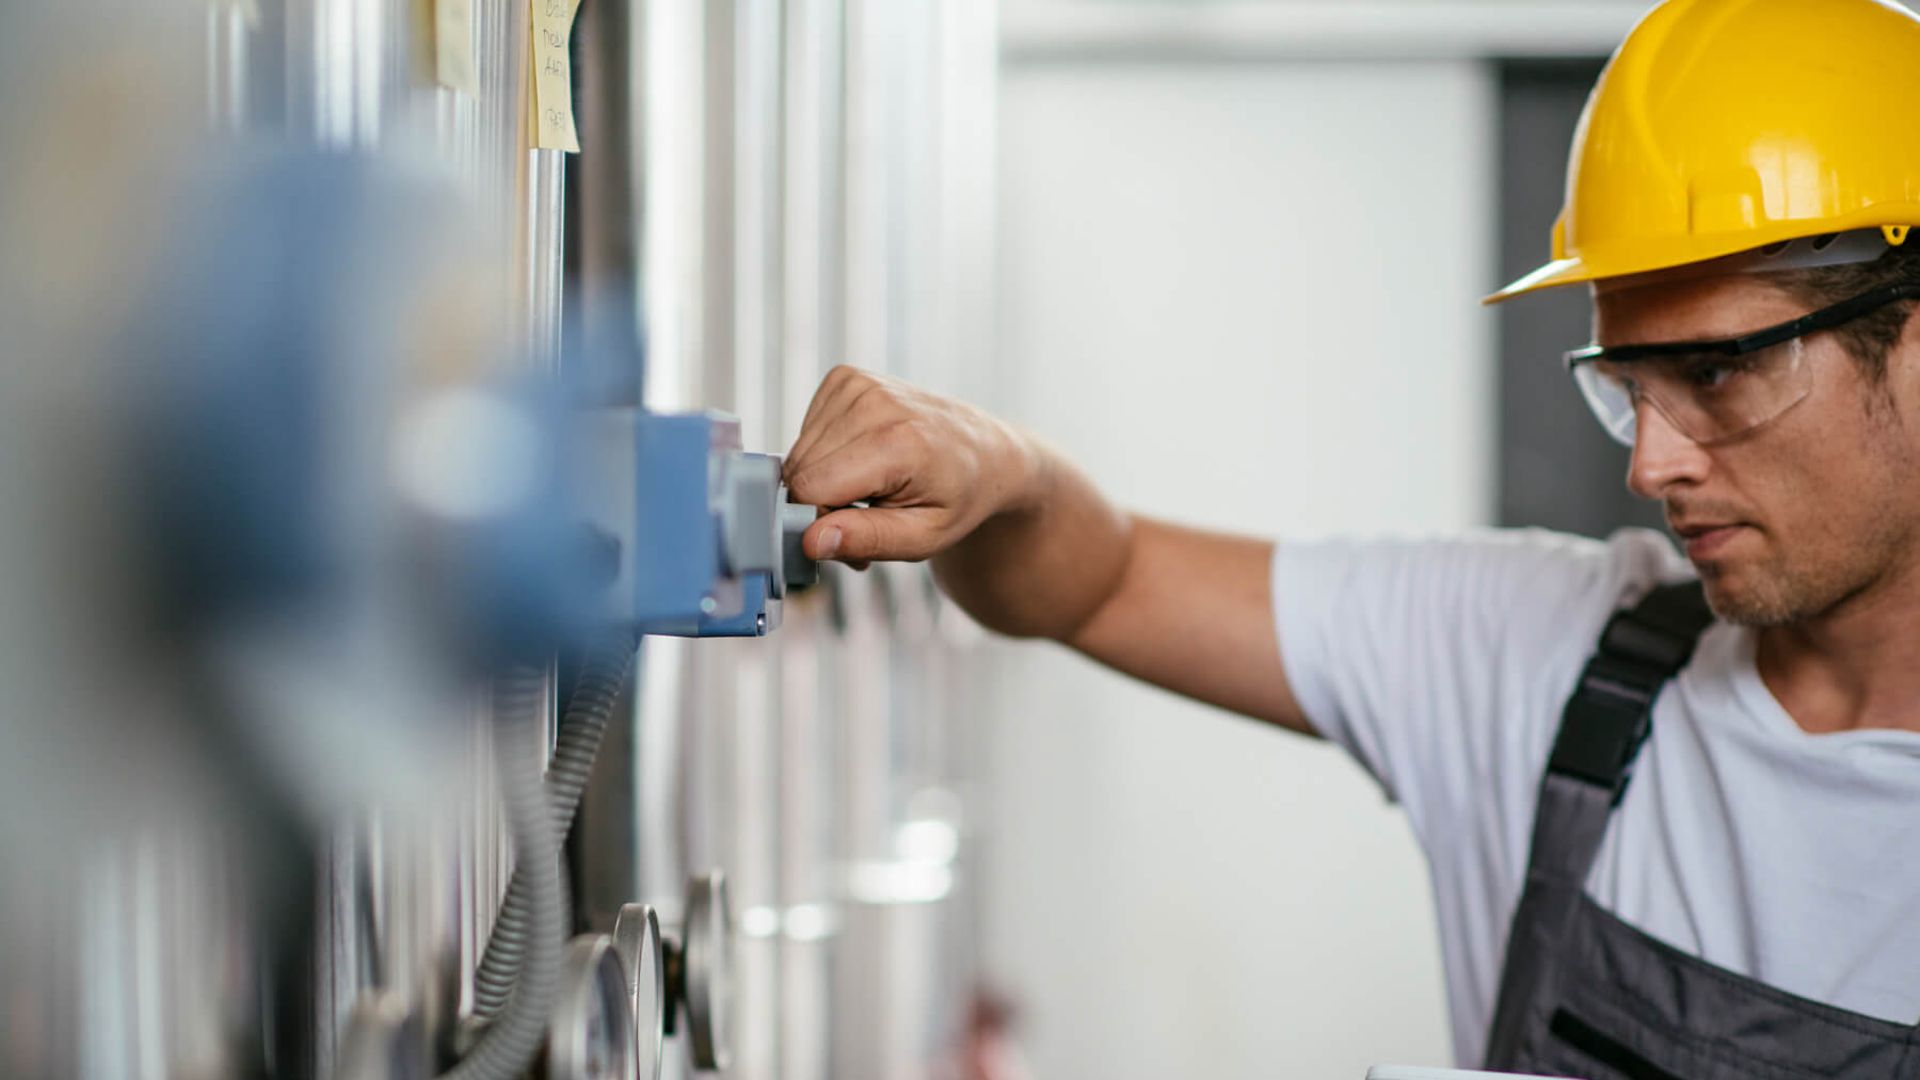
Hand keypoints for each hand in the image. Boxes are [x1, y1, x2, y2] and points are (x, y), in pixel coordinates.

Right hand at [784, 366, 1037, 566]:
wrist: (984, 452)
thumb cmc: (958, 497)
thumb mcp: (924, 537)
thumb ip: (866, 538)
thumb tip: (811, 540)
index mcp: (896, 442)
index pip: (810, 489)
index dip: (821, 520)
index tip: (856, 530)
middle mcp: (874, 402)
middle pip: (800, 471)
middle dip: (823, 504)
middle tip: (868, 514)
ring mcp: (858, 384)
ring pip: (798, 453)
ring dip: (824, 480)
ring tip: (870, 489)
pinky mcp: (846, 378)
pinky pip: (806, 431)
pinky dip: (826, 454)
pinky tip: (862, 459)